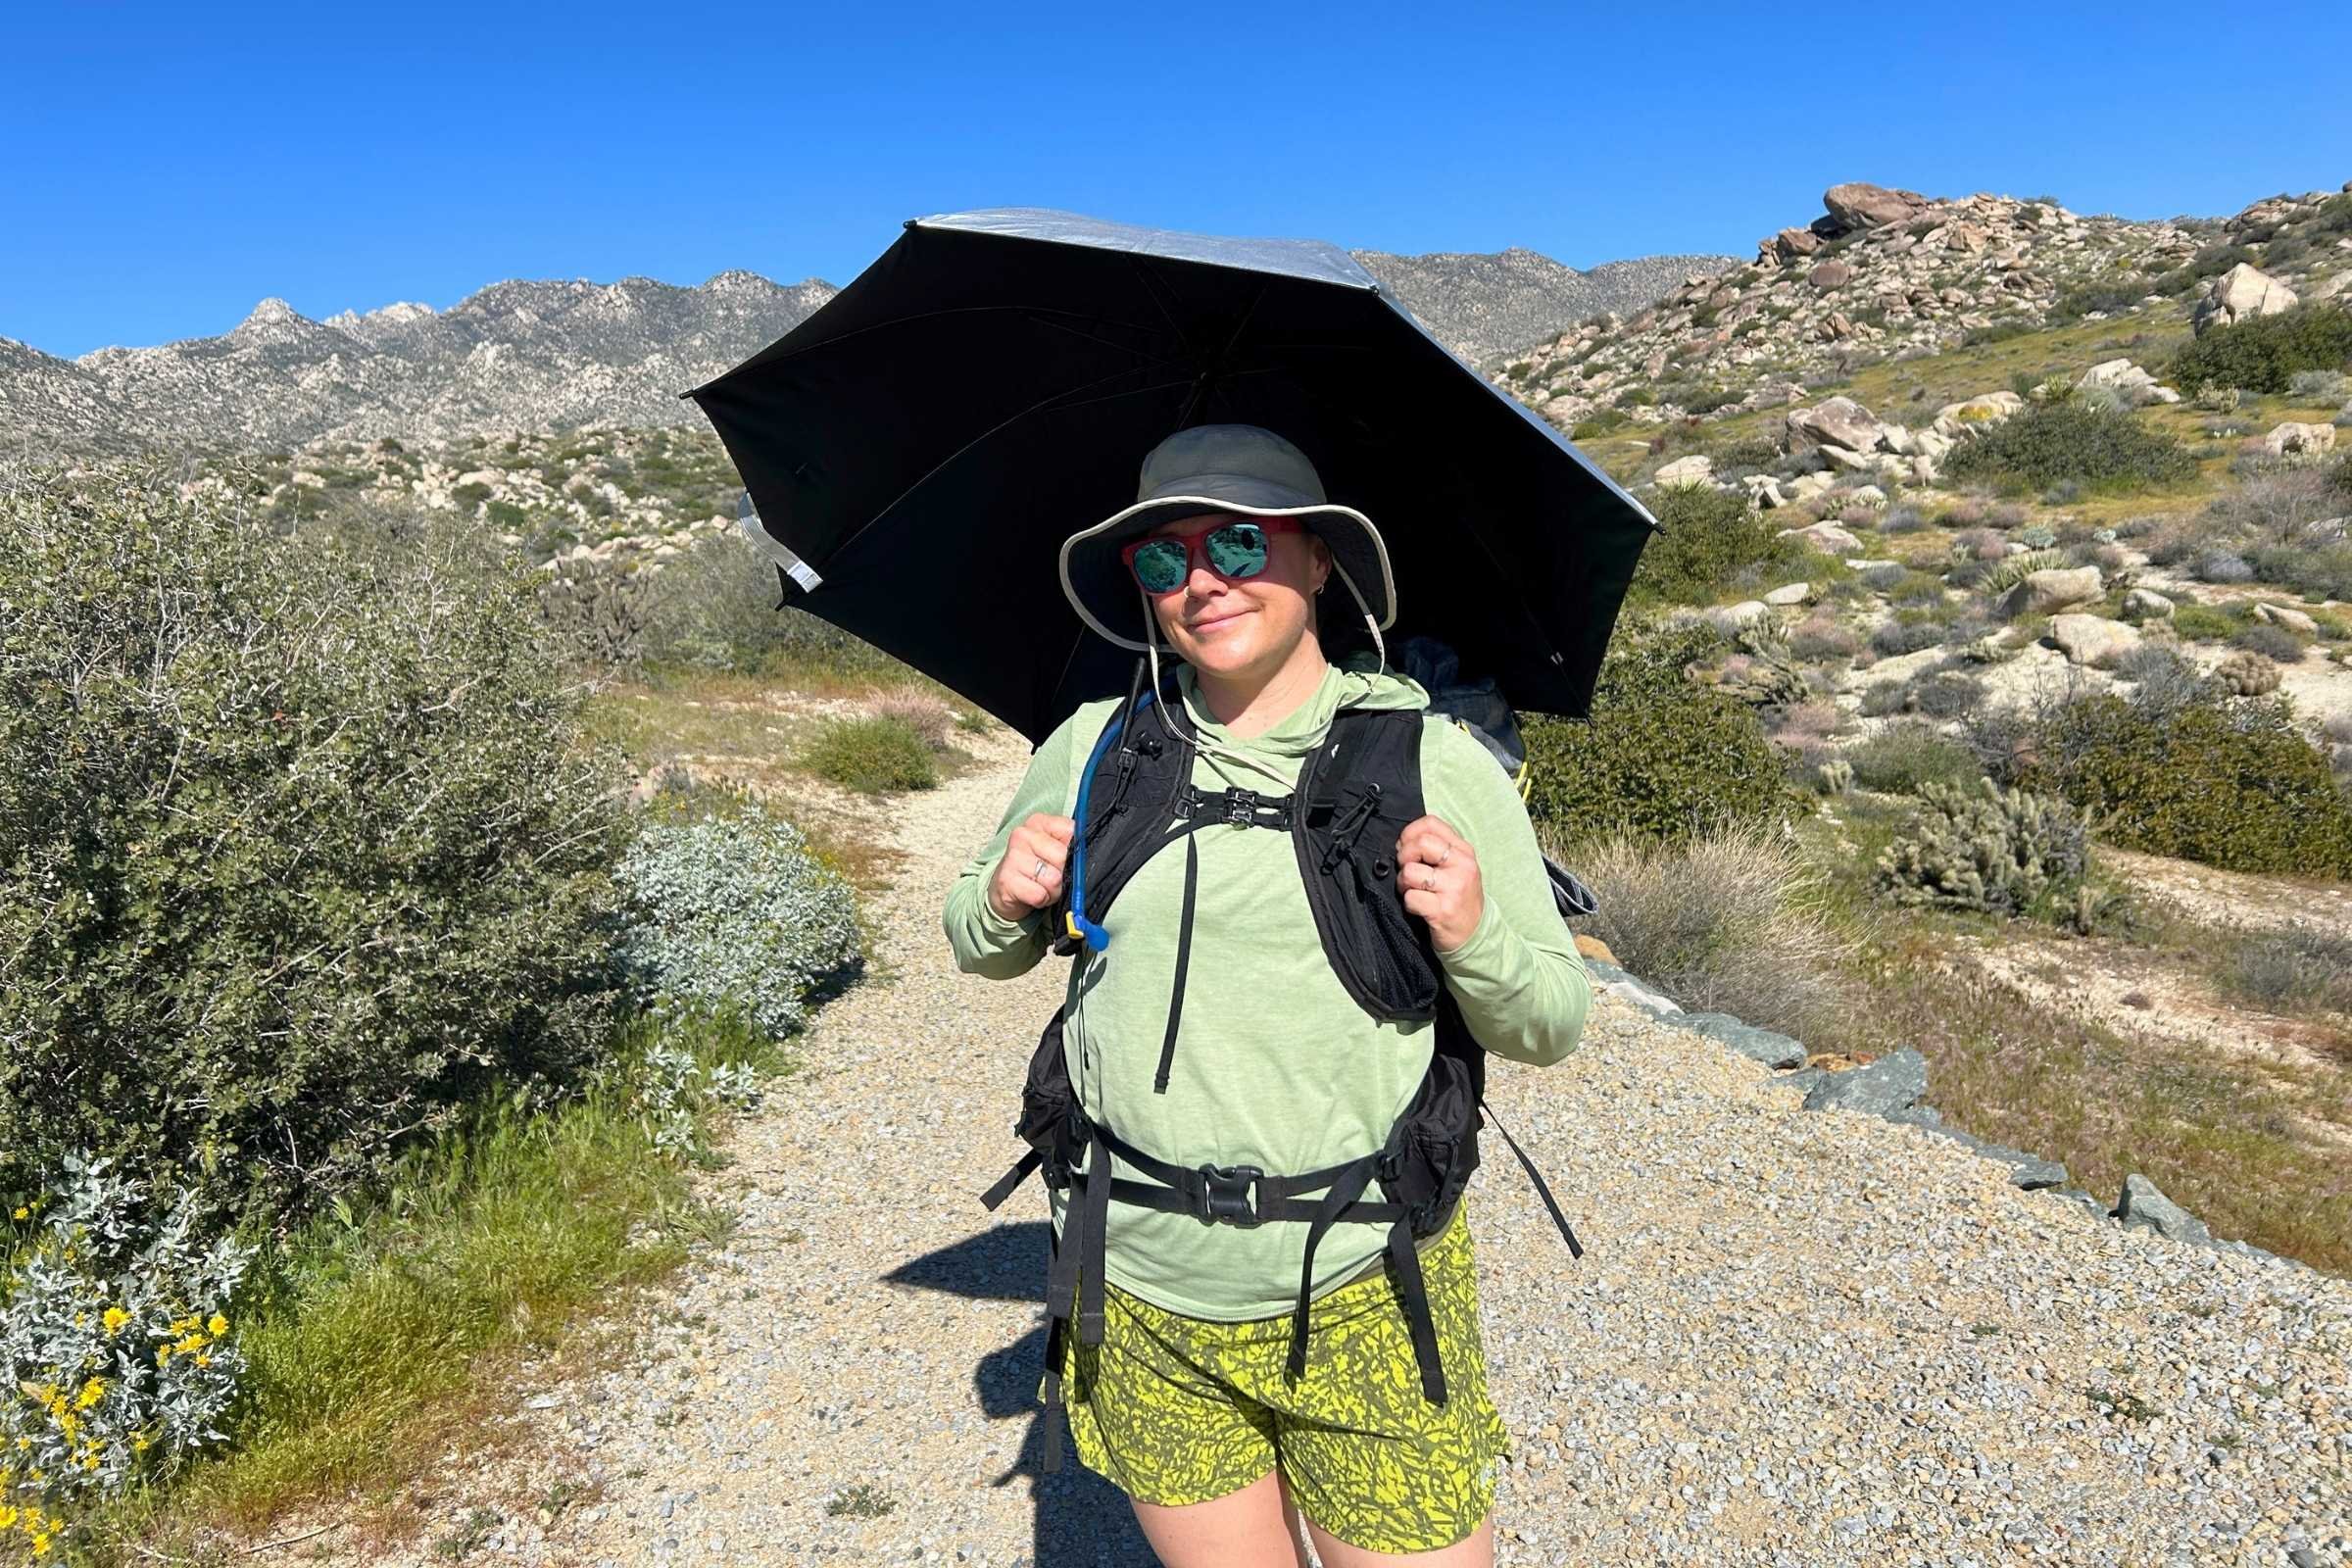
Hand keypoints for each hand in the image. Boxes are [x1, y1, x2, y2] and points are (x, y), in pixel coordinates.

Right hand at [989, 813, 1075, 923]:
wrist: (1005, 889)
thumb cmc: (1035, 868)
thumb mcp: (1053, 850)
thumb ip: (1070, 845)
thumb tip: (1085, 856)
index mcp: (1038, 822)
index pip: (1072, 832)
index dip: (1073, 852)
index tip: (1062, 859)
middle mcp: (1022, 834)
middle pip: (1063, 857)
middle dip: (1063, 875)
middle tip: (1051, 877)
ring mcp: (1012, 856)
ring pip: (1053, 879)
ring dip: (1052, 891)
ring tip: (1041, 886)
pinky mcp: (1006, 879)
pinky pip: (1039, 895)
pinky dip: (1041, 900)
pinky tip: (1032, 894)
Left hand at [1395, 814, 1482, 954]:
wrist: (1475, 933)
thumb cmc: (1458, 897)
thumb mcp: (1456, 867)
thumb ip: (1436, 849)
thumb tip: (1401, 842)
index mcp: (1463, 850)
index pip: (1431, 823)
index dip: (1409, 833)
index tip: (1406, 848)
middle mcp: (1462, 865)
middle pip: (1420, 843)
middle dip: (1403, 857)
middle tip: (1407, 872)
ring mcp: (1454, 888)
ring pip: (1410, 871)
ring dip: (1403, 883)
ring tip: (1413, 891)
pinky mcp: (1443, 910)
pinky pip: (1410, 897)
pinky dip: (1408, 903)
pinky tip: (1419, 907)